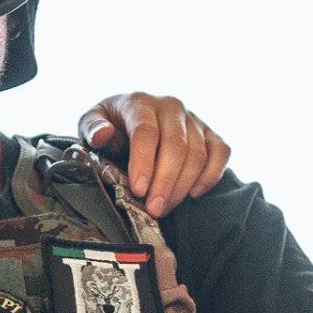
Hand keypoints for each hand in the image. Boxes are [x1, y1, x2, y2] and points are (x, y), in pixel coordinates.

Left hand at [77, 92, 229, 218]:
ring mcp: (194, 119)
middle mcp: (171, 107)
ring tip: (164, 208)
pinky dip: (211, 175)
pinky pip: (221, 152)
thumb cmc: (110, 126)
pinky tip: (193, 193)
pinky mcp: (210, 133)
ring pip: (198, 153)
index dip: (143, 162)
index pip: (146, 132)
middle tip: (154, 210)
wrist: (131, 118)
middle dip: (165, 182)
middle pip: (176, 146)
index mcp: (140, 102)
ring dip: (183, 185)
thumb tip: (103, 134)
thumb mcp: (91, 122)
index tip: (138, 190)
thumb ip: (92, 127)